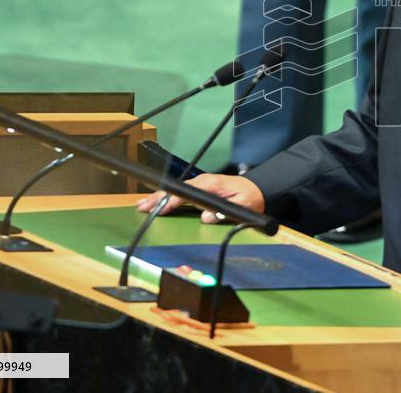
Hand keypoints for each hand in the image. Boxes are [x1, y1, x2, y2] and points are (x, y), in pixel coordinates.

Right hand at [136, 173, 265, 223]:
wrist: (258, 189)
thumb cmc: (251, 197)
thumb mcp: (242, 206)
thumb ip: (225, 212)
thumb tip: (205, 217)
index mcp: (211, 184)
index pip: (186, 193)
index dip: (171, 201)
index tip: (158, 209)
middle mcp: (203, 182)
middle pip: (176, 190)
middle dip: (158, 198)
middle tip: (141, 207)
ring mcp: (201, 184)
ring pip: (176, 191)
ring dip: (159, 198)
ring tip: (142, 206)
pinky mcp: (201, 189)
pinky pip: (181, 193)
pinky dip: (167, 198)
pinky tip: (157, 203)